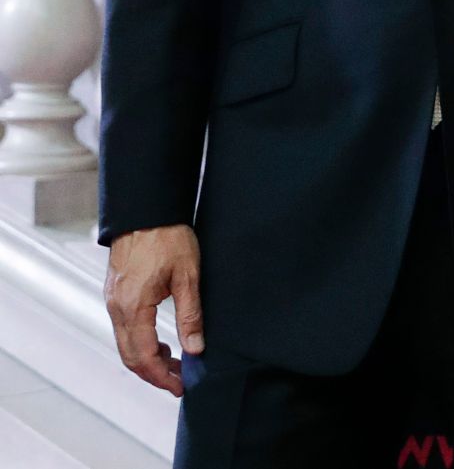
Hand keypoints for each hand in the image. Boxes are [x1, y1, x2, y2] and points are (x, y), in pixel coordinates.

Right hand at [105, 224, 203, 394]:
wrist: (146, 210)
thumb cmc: (168, 236)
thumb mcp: (188, 275)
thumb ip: (190, 314)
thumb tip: (195, 348)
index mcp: (133, 307)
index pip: (143, 356)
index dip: (162, 376)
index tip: (180, 386)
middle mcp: (117, 309)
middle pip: (130, 356)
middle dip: (154, 374)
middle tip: (179, 382)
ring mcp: (113, 302)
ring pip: (126, 344)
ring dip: (148, 359)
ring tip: (176, 364)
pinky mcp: (116, 294)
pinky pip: (125, 329)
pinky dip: (141, 343)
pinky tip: (162, 341)